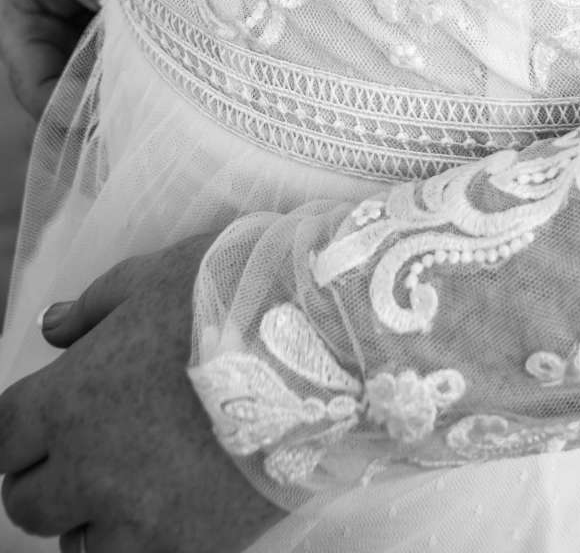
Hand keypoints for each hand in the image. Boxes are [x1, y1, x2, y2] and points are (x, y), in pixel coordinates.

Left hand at [0, 235, 280, 550]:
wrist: (327, 344)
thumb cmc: (237, 294)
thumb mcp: (158, 274)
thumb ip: (95, 305)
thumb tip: (51, 328)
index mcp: (72, 397)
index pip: (2, 437)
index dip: (18, 429)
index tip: (42, 420)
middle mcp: (90, 467)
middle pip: (26, 502)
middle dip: (46, 476)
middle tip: (85, 453)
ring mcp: (138, 518)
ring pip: (74, 545)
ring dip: (89, 518)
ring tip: (130, 487)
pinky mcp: (187, 547)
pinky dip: (140, 542)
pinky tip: (168, 510)